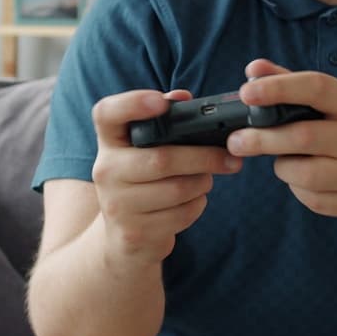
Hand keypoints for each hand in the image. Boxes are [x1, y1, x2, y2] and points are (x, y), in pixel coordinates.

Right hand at [90, 89, 243, 263]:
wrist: (124, 238)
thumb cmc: (144, 182)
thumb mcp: (144, 150)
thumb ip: (163, 121)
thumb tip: (182, 97)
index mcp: (109, 142)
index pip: (107, 114)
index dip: (132, 104)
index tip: (161, 102)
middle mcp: (106, 171)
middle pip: (162, 159)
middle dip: (204, 157)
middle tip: (230, 157)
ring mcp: (117, 205)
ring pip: (178, 189)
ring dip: (202, 183)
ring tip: (205, 179)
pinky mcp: (134, 233)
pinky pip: (181, 214)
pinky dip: (196, 205)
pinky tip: (192, 201)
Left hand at [227, 59, 336, 217]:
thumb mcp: (335, 102)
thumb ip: (292, 83)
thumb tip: (253, 69)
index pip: (317, 88)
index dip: (279, 88)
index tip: (246, 93)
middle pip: (304, 136)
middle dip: (262, 139)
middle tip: (236, 141)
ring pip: (305, 174)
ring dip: (283, 166)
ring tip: (283, 159)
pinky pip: (313, 199)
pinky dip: (298, 188)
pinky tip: (304, 178)